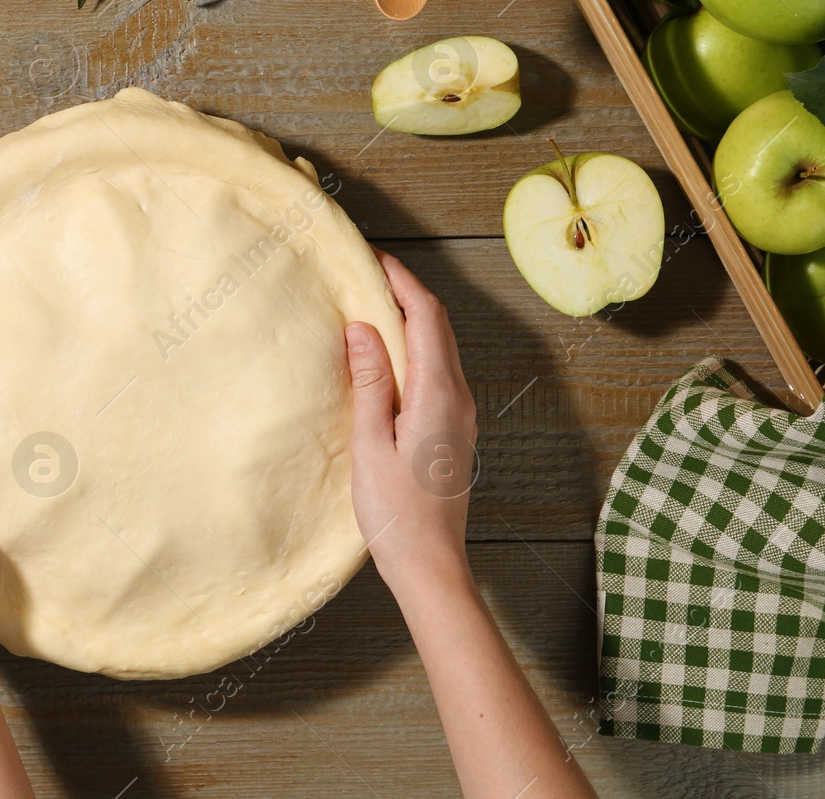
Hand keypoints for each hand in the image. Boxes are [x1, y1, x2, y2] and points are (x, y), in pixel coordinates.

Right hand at [346, 250, 477, 596]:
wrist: (431, 565)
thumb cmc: (396, 512)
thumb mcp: (370, 443)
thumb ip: (369, 382)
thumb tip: (363, 327)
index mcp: (439, 394)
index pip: (425, 316)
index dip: (401, 280)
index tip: (372, 258)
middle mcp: (458, 397)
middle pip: (437, 326)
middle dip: (405, 292)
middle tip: (367, 273)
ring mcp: (460, 414)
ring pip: (439, 348)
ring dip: (409, 320)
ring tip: (371, 305)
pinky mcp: (453, 430)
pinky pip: (436, 371)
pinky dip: (413, 348)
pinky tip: (386, 355)